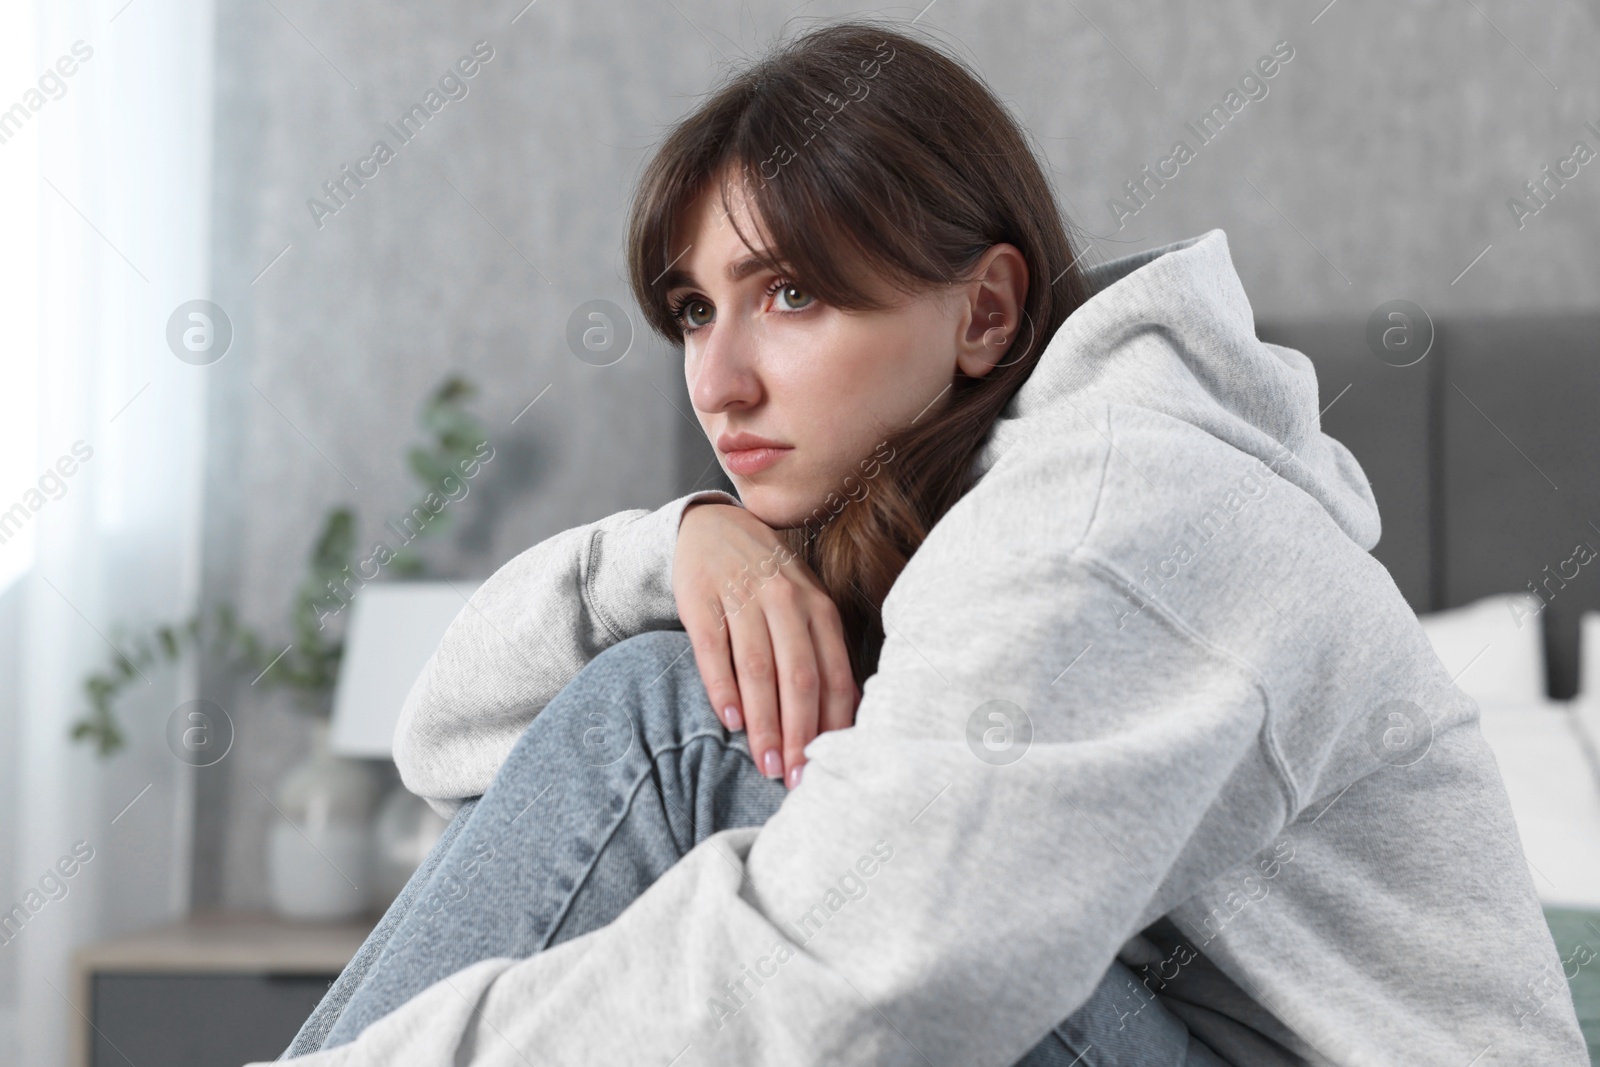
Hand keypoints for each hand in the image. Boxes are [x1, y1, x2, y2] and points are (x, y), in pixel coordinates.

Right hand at [673, 502, 859, 788]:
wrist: (712, 529)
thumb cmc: (767, 582)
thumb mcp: (804, 606)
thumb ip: (822, 653)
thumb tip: (845, 717)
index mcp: (818, 607)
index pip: (832, 674)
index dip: (830, 724)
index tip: (825, 766)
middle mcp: (785, 601)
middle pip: (799, 676)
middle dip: (799, 733)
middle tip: (795, 778)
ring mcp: (742, 598)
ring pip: (759, 668)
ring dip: (764, 722)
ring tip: (765, 764)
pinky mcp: (701, 600)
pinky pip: (714, 650)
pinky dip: (723, 688)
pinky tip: (730, 722)